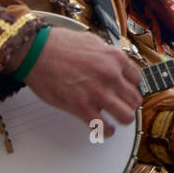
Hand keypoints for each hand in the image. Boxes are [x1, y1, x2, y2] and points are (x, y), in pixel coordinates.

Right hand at [23, 27, 142, 137]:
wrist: (36, 51)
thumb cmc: (59, 44)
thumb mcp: (92, 41)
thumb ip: (107, 55)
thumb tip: (115, 64)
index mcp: (114, 58)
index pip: (137, 79)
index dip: (131, 86)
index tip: (126, 90)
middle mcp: (110, 76)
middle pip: (135, 100)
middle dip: (128, 103)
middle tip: (120, 104)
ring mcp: (97, 93)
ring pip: (126, 116)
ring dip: (121, 119)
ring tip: (115, 118)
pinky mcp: (81, 107)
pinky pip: (103, 127)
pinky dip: (106, 131)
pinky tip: (104, 128)